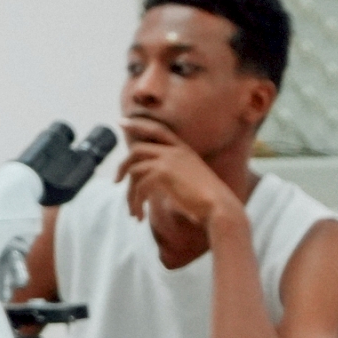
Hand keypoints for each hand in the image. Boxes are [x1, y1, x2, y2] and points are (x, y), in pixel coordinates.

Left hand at [117, 117, 243, 234]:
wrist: (220, 207)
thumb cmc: (210, 201)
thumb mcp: (192, 181)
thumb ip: (173, 175)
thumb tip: (153, 184)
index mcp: (184, 150)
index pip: (157, 130)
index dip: (138, 124)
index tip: (120, 121)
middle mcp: (174, 151)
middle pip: (136, 150)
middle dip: (122, 166)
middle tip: (116, 181)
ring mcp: (168, 160)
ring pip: (135, 170)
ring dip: (130, 193)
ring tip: (133, 211)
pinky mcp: (162, 173)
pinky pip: (139, 186)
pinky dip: (136, 202)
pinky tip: (140, 216)